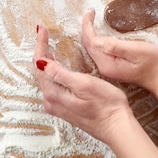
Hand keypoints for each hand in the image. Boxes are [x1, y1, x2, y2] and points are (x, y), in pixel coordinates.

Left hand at [33, 24, 131, 143]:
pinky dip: (52, 72)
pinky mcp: (65, 108)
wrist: (117, 128)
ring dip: (45, 61)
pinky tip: (56, 66)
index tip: (42, 29)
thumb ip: (60, 74)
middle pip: (40, 71)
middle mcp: (51, 101)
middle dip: (41, 50)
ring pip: (45, 78)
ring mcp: (57, 106)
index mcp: (54, 93)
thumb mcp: (83, 84)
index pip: (40, 64)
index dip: (40, 44)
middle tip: (43, 33)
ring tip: (47, 45)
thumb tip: (40, 63)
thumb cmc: (106, 105)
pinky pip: (52, 85)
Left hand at [81, 9, 157, 93]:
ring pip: (92, 48)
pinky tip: (96, 32)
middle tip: (90, 12)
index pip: (91, 42)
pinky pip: (97, 50)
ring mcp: (106, 67)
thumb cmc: (153, 63)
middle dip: (86, 27)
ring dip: (89, 32)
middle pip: (88, 45)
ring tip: (91, 18)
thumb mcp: (137, 50)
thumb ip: (116, 46)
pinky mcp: (110, 66)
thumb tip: (98, 40)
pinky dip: (95, 38)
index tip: (90, 12)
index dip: (88, 26)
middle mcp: (104, 67)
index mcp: (108, 64)